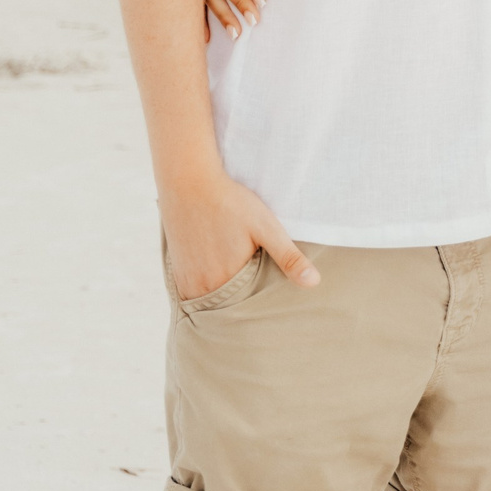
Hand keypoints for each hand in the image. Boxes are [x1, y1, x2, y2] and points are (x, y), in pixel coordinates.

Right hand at [161, 170, 319, 301]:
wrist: (188, 184)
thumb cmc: (230, 203)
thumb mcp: (266, 227)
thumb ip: (288, 257)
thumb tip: (314, 283)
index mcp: (227, 281)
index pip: (250, 306)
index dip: (262, 300)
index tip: (269, 290)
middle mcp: (203, 287)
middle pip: (229, 306)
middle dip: (243, 301)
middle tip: (252, 282)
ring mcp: (186, 282)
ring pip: (211, 301)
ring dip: (223, 296)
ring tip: (235, 280)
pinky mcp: (176, 272)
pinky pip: (192, 294)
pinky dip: (205, 290)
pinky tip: (216, 274)